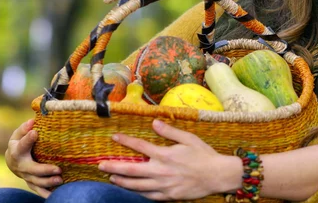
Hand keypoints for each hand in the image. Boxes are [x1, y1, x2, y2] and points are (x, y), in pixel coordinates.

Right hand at [5, 118, 62, 197]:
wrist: (12, 159)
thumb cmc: (19, 142)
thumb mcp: (19, 133)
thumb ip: (25, 128)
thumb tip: (32, 121)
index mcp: (17, 150)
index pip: (22, 144)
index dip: (28, 139)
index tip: (35, 132)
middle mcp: (20, 165)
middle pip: (31, 169)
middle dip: (44, 170)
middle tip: (58, 169)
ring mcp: (26, 175)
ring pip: (35, 181)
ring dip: (48, 182)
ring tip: (60, 180)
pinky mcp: (31, 182)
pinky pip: (37, 189)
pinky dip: (45, 193)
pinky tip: (54, 195)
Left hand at [99, 120, 241, 200]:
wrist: (217, 176)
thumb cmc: (204, 155)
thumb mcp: (188, 138)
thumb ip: (169, 131)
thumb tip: (154, 122)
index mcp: (165, 155)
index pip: (140, 146)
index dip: (126, 141)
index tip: (114, 137)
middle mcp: (161, 171)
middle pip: (132, 169)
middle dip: (114, 166)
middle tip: (101, 165)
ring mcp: (164, 186)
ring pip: (137, 185)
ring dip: (122, 181)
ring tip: (111, 177)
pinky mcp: (169, 196)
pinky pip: (149, 195)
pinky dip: (137, 192)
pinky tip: (132, 189)